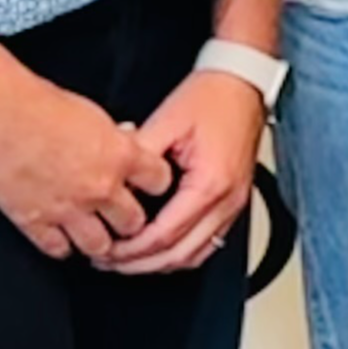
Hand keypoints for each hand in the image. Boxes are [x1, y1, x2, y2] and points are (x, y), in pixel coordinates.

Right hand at [0, 79, 172, 263]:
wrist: (0, 115)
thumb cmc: (42, 105)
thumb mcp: (94, 114)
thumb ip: (113, 137)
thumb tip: (124, 140)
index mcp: (120, 156)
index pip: (159, 181)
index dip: (155, 185)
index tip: (148, 187)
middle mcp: (100, 187)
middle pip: (133, 222)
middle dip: (130, 221)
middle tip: (123, 219)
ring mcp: (68, 208)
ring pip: (98, 245)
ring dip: (99, 242)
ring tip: (96, 236)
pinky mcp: (35, 221)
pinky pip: (57, 249)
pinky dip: (61, 246)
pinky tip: (62, 240)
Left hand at [103, 70, 263, 274]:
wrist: (241, 84)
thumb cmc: (212, 98)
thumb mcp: (165, 121)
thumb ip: (137, 155)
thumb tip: (112, 180)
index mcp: (210, 183)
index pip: (164, 235)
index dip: (130, 249)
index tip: (106, 250)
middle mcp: (227, 200)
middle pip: (180, 254)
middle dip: (140, 264)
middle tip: (109, 261)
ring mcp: (234, 204)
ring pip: (195, 255)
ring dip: (160, 263)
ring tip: (129, 260)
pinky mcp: (233, 201)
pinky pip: (208, 242)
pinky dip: (181, 253)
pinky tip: (160, 250)